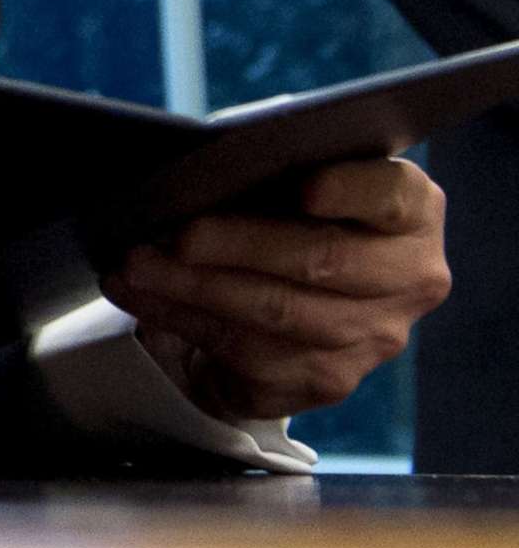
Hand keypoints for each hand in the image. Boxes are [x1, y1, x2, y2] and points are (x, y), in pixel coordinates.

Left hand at [104, 157, 449, 420]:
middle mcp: (409, 279)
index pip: (396, 196)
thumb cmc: (279, 210)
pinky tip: (140, 295)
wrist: (276, 290)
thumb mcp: (286, 176)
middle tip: (178, 233)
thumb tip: (204, 169)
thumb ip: (271, 166)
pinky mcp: (326, 380)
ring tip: (136, 264)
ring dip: (194, 287)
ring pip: (278, 314)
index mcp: (412, 213)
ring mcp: (373, 338)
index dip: (352, 190)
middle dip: (241, 245)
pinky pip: (245, 353)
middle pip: (325, 261)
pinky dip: (181, 318)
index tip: (304, 187)